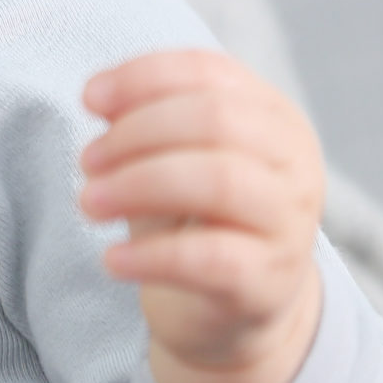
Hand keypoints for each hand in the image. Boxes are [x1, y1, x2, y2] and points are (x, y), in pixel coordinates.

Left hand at [79, 49, 325, 382]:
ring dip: (136, 185)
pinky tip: (112, 260)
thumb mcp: (167, 158)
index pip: (209, 72)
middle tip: (87, 161)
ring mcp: (290, 223)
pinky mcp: (269, 281)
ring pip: (217, 181)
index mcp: (273, 116)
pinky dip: (149, 256)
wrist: (228, 311)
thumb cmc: (193, 218)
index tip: (88, 99)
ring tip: (88, 203)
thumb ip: (142, 120)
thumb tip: (99, 95)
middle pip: (215, 119)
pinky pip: (209, 259)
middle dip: (136, 134)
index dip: (142, 78)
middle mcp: (295, 163)